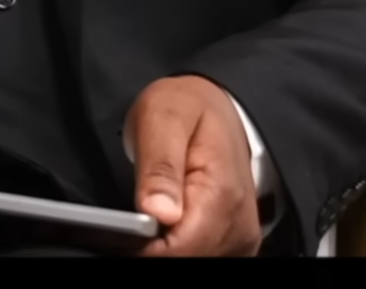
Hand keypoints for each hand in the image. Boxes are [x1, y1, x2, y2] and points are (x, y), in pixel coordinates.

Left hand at [124, 75, 262, 256]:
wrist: (217, 105)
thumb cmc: (189, 108)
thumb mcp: (163, 118)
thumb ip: (160, 166)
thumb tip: (157, 212)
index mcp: (222, 196)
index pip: (179, 251)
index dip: (143, 245)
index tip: (125, 225)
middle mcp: (238, 225)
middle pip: (186, 259)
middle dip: (152, 245)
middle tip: (136, 212)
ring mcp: (239, 238)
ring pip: (193, 260)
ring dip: (165, 246)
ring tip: (152, 213)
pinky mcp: (235, 243)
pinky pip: (201, 255)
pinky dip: (178, 247)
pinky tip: (165, 227)